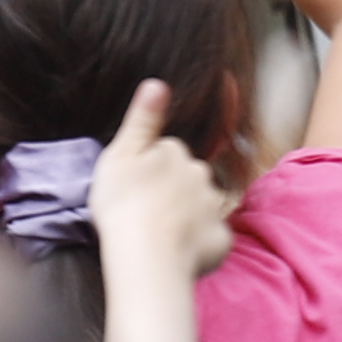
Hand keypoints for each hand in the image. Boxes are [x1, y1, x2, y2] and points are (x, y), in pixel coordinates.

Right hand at [90, 79, 238, 281]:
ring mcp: (213, 208)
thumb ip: (142, 119)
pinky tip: (178, 252)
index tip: (134, 188)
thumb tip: (158, 83)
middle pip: (186, 178)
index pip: (165, 153)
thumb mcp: (120, 155)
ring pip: (200, 207)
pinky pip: (210, 237)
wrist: (147, 258)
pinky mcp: (221, 241)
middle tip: (146, 212)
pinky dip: (198, 244)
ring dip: (186, 216)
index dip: (149, 170)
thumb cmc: (123, 205)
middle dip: (172, 191)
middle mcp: (201, 174)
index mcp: (174, 152)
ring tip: (160, 235)